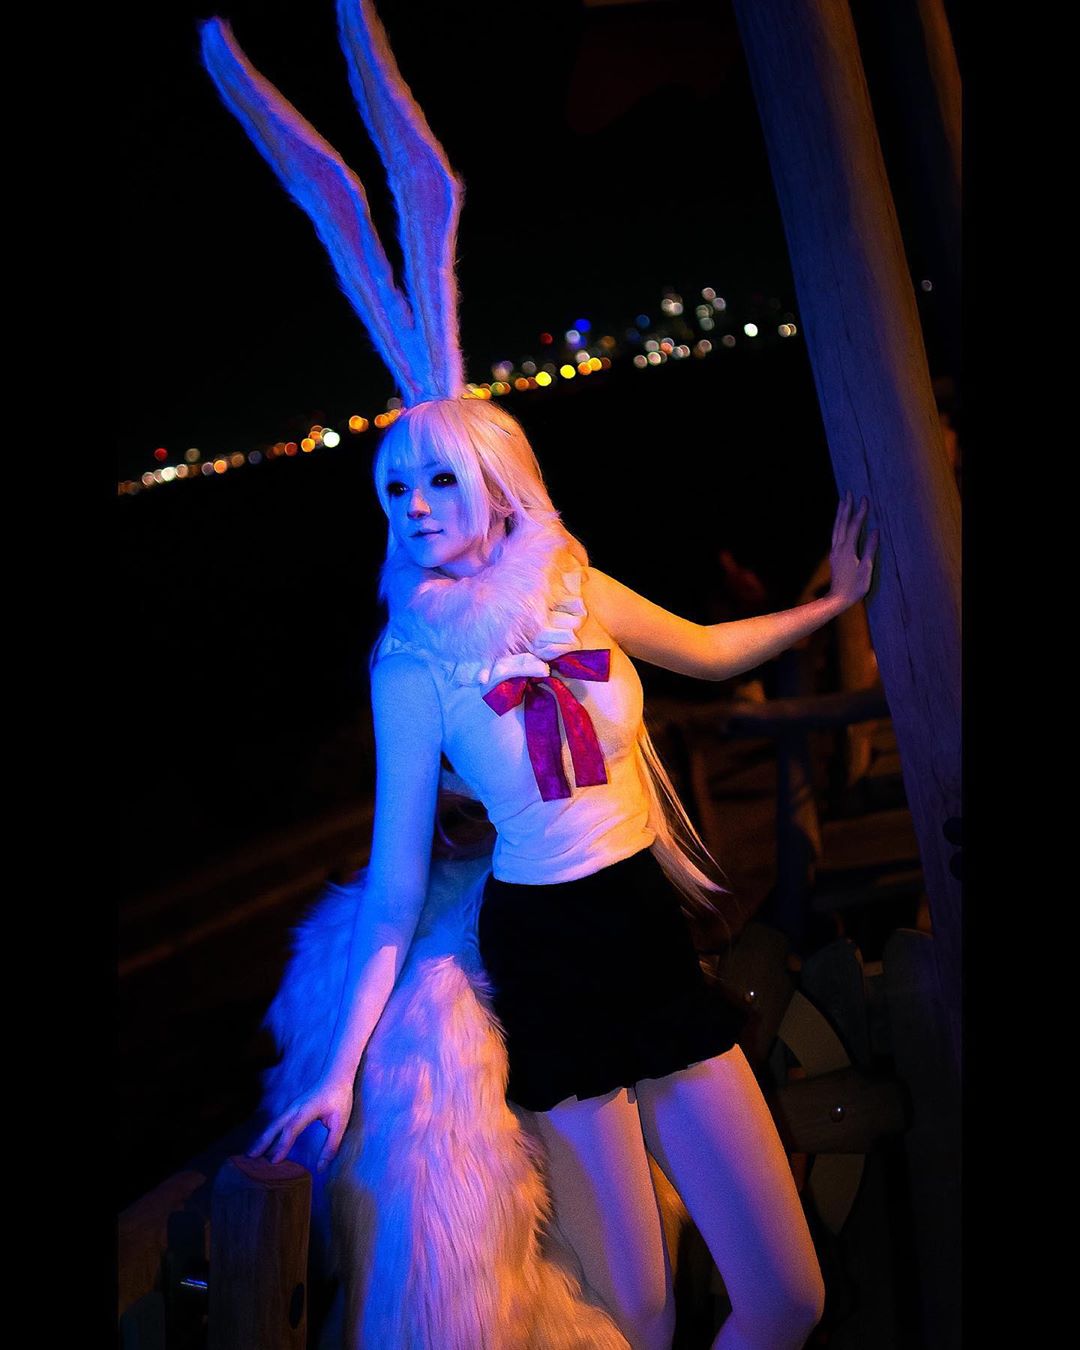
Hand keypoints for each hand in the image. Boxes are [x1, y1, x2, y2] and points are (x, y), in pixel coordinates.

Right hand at [246, 1076, 354, 1171]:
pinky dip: (269, 1133)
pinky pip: (278, 1122)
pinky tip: (265, 1143)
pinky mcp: (292, 1108)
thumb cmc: (339, 1098)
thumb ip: (331, 1144)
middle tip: (250, 1158)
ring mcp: (292, 1106)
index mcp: (307, 1109)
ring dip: (263, 1138)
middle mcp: (295, 1107)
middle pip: (276, 1125)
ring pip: (274, 1123)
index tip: (274, 1161)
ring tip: (251, 1154)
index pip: (292, 1128)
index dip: (282, 1144)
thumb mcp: (341, 1122)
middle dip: (263, 1142)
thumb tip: (321, 1167)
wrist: (336, 1076)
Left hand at [828, 490, 878, 606]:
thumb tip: (875, 531)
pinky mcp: (834, 555)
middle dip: (846, 507)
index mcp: (847, 549)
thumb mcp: (866, 568)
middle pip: (842, 523)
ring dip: (840, 514)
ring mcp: (834, 551)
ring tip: (842, 502)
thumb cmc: (854, 587)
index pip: (854, 526)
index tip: (865, 499)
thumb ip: (870, 549)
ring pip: (836, 528)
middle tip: (848, 493)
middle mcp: (838, 547)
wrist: (837, 599)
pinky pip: (835, 535)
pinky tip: (840, 522)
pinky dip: (838, 525)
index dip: (860, 512)